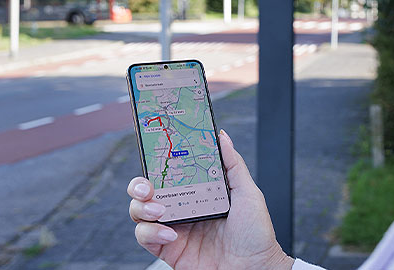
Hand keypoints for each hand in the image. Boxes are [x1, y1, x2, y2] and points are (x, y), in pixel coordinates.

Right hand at [128, 129, 293, 269]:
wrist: (255, 268)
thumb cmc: (255, 233)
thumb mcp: (248, 193)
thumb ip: (233, 164)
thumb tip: (221, 137)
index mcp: (198, 191)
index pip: (170, 172)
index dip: (157, 162)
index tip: (153, 153)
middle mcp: (182, 207)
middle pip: (147, 190)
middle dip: (138, 185)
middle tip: (147, 186)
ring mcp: (173, 227)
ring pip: (139, 212)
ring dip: (142, 208)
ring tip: (161, 211)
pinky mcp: (168, 249)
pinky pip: (145, 237)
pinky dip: (150, 232)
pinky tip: (169, 232)